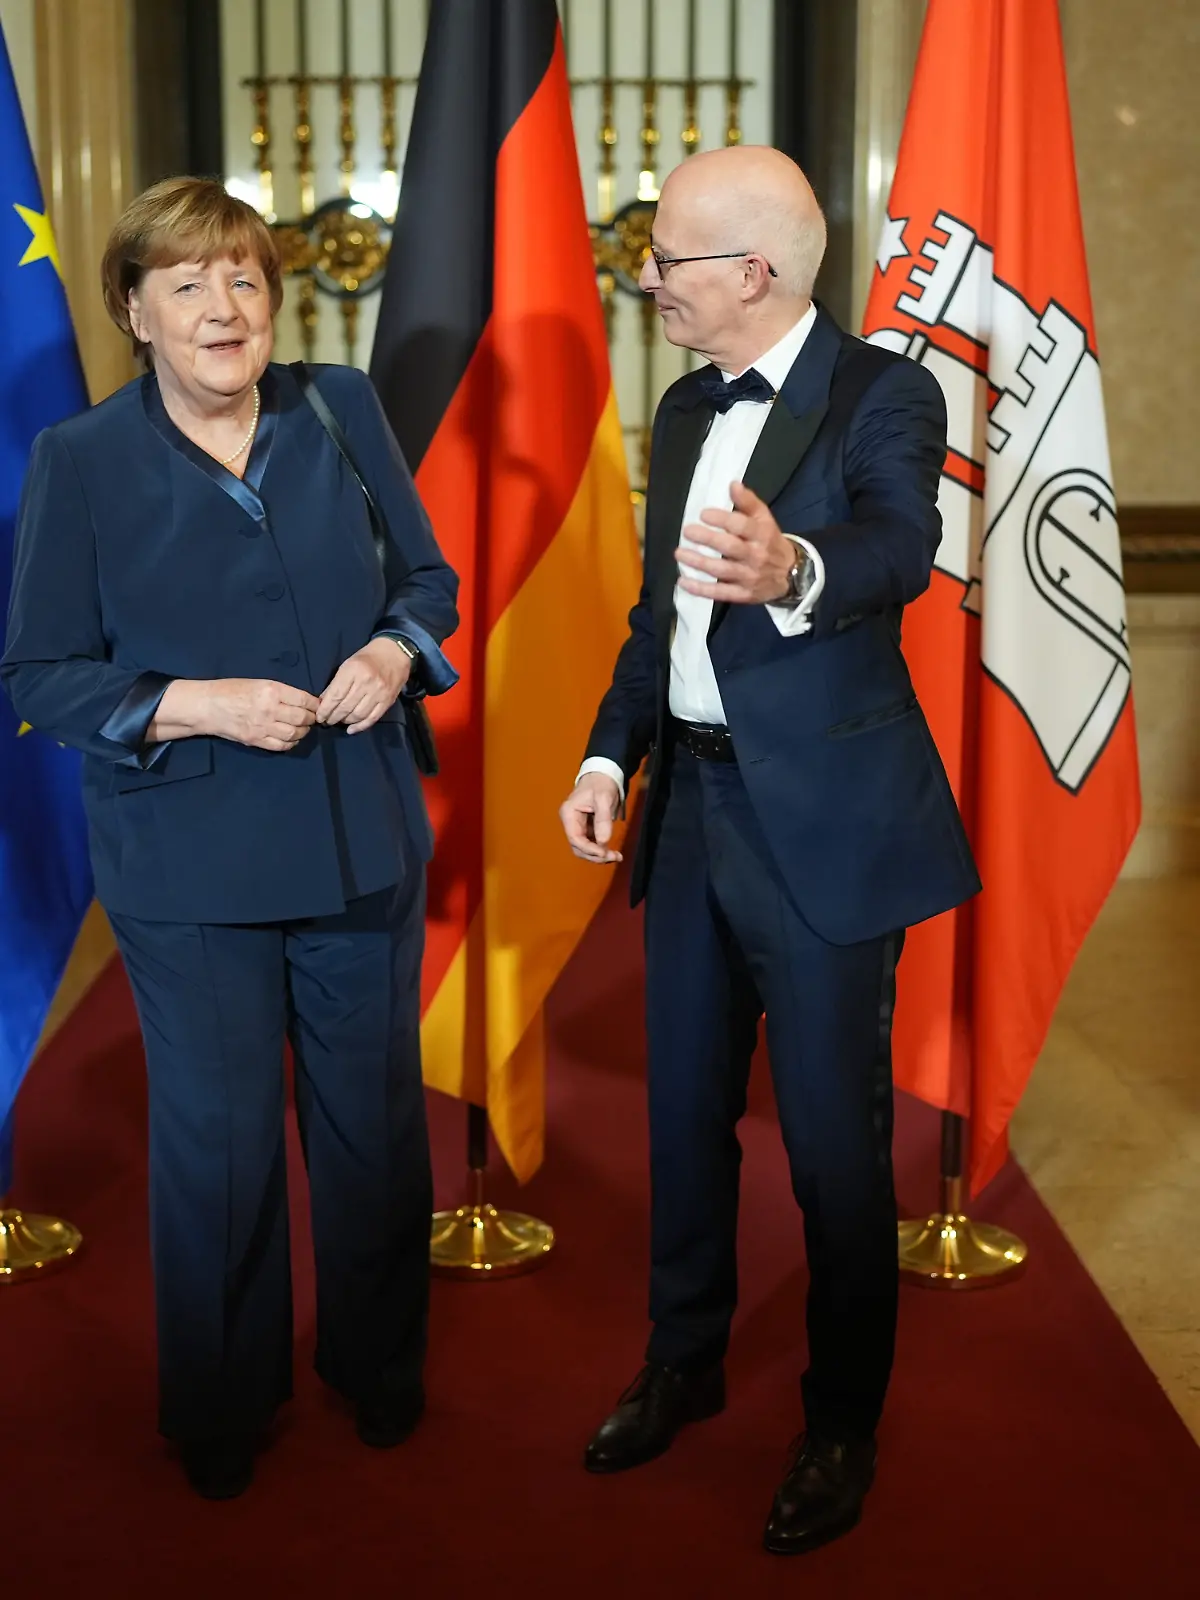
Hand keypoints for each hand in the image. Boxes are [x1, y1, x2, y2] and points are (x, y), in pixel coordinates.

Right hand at [155, 678, 319, 750]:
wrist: (207, 706)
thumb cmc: (231, 690)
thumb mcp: (258, 683)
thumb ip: (281, 692)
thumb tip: (304, 701)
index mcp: (271, 690)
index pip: (304, 700)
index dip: (315, 705)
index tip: (317, 706)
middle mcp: (269, 709)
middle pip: (302, 718)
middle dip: (311, 719)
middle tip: (312, 718)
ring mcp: (262, 727)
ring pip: (294, 734)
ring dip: (303, 732)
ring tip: (302, 728)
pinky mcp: (255, 740)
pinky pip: (281, 746)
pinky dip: (291, 743)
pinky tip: (290, 738)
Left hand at [318, 638, 410, 734]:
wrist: (395, 653)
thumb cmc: (368, 657)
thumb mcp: (348, 664)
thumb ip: (337, 683)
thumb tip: (324, 701)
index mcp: (353, 670)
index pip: (336, 695)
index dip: (325, 709)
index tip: (319, 717)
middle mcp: (366, 682)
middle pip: (345, 707)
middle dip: (333, 717)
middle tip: (327, 721)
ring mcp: (378, 693)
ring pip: (357, 715)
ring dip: (345, 721)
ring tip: (339, 721)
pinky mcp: (387, 701)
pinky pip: (372, 718)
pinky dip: (360, 726)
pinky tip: (351, 729)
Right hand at [559, 773, 623, 864]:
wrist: (603, 774)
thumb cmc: (601, 783)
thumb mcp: (604, 799)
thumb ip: (602, 820)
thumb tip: (603, 842)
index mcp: (569, 814)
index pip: (575, 838)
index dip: (590, 849)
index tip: (605, 853)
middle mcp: (570, 822)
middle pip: (578, 847)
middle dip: (595, 855)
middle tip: (614, 857)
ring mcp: (578, 825)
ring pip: (584, 848)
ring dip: (598, 855)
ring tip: (616, 856)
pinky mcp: (586, 828)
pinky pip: (591, 843)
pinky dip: (601, 850)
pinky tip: (612, 852)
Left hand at [676, 479, 795, 604]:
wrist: (791, 574)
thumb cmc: (770, 541)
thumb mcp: (765, 519)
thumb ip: (748, 502)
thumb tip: (733, 484)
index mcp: (762, 534)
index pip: (741, 525)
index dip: (722, 519)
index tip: (703, 514)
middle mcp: (756, 556)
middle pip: (729, 547)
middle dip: (707, 538)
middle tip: (687, 531)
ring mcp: (749, 577)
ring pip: (721, 570)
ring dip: (699, 562)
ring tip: (679, 553)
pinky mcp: (743, 594)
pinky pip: (720, 593)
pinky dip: (701, 589)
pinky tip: (683, 582)